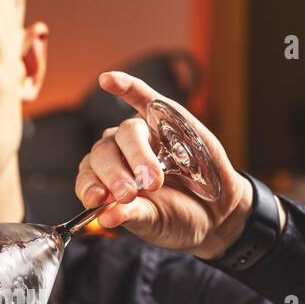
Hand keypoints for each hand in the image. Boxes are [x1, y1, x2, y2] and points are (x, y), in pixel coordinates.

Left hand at [74, 72, 277, 257]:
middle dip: (116, 174)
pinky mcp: (165, 117)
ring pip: (127, 132)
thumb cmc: (178, 217)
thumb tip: (105, 219)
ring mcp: (142, 134)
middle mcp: (118, 154)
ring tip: (152, 180)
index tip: (97, 200)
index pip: (88, 176)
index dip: (89, 186)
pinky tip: (108, 80)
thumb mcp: (154, 223)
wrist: (217, 214)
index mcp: (107, 181)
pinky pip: (142, 97)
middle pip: (105, 152)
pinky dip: (126, 87)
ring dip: (136, 154)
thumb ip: (131, 215)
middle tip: (131, 193)